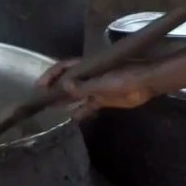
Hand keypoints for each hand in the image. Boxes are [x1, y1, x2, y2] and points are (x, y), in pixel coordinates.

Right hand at [36, 59, 156, 118]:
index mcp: (88, 68)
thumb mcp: (103, 83)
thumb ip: (84, 86)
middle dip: (55, 89)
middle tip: (41, 99)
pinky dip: (80, 111)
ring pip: (77, 94)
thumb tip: (64, 87)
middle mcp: (89, 77)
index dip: (52, 75)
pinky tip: (71, 118)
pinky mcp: (104, 99)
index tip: (40, 86)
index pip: (65, 68)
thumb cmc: (125, 78)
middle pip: (68, 82)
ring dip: (65, 101)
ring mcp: (96, 88)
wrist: (145, 83)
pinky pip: (88, 105)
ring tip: (51, 109)